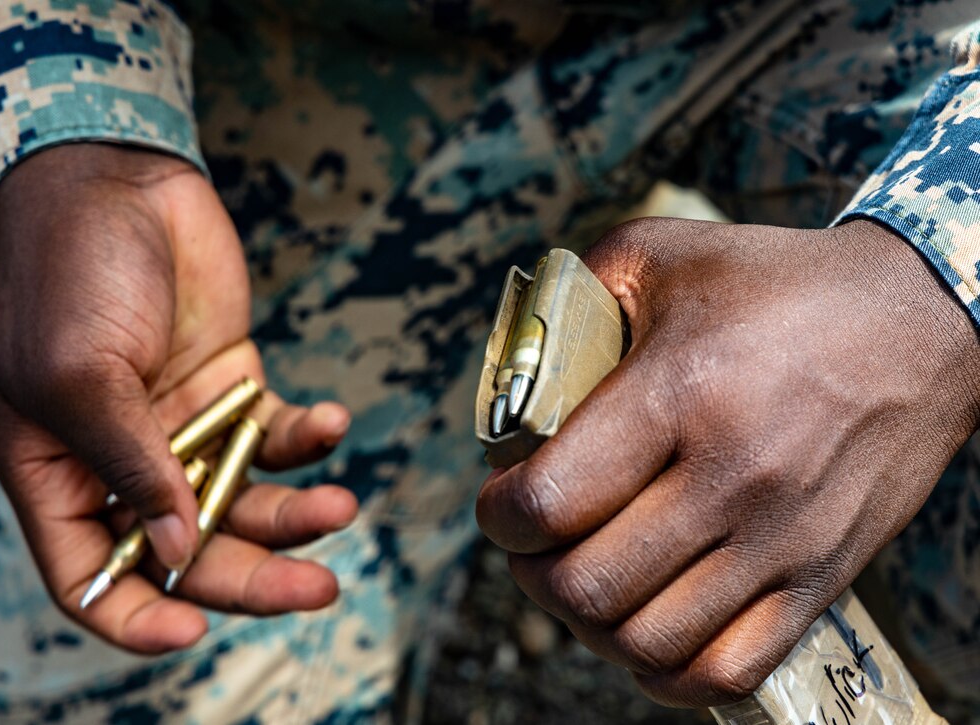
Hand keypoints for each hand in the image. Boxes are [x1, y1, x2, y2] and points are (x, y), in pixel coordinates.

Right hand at [0, 144, 356, 652]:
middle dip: (254, 576)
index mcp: (59, 472)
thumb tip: (178, 552)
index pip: (91, 576)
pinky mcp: (235, 391)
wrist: (119, 184)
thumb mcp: (77, 374)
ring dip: (296, 515)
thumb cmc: (69, 272)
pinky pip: (279, 435)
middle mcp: (124, 464)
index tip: (191, 636)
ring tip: (340, 506)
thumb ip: (128, 464)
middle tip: (318, 587)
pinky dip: (310, 437)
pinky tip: (332, 422)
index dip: (135, 618)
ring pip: (246, 502)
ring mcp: (185, 429)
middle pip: (190, 553)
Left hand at [475, 217, 979, 705]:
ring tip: (582, 582)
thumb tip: (509, 366)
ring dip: (589, 625)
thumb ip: (568, 299)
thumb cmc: (776, 284)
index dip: (499, 516)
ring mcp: (781, 538)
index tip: (500, 501)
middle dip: (532, 574)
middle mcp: (730, 476)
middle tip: (532, 545)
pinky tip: (643, 633)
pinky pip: (729, 670)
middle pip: (588, 585)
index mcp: (677, 391)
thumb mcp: (659, 254)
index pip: (550, 502)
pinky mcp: (821, 576)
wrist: (916, 322)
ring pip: (648, 641)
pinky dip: (666, 671)